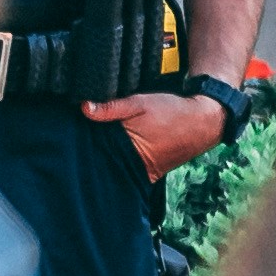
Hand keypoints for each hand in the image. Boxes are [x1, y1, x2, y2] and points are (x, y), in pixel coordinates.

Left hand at [81, 88, 227, 183]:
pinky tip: (112, 145)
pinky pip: (129, 164)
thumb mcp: (140, 103)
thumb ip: (112, 107)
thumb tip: (84, 107)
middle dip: (93, 153)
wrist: (204, 119)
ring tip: (90, 142)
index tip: (70, 140)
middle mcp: (137, 168)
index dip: (84, 149)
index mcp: (131, 155)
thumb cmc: (173, 112)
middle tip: (76, 140)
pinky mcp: (151, 169)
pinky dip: (121, 156)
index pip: (99, 157)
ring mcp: (145, 171)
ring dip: (107, 154)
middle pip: (107, 162)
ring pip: (117, 164)